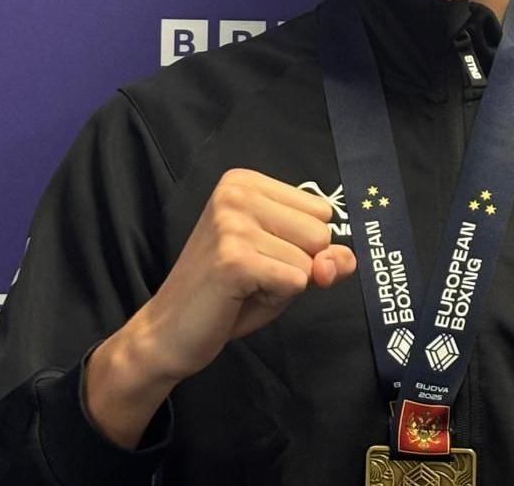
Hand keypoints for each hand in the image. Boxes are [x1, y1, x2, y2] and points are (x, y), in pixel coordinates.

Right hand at [86, 169, 356, 446]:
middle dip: (296, 265)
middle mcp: (237, 193)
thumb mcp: (285, 265)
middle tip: (251, 275)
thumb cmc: (228, 295)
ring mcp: (233, 224)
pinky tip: (239, 297)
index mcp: (245, 182)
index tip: (260, 255)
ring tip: (244, 286)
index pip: (322, 210)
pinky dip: (275, 300)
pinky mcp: (234, 259)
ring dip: (283, 285)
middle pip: (321, 232)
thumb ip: (326, 257)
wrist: (169, 332)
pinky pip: (295, 282)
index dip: (302, 245)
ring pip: (309, 261)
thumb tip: (344, 259)